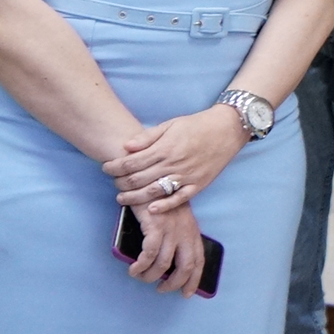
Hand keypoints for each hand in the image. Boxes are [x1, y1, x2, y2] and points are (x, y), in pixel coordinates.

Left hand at [107, 105, 248, 210]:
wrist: (227, 129)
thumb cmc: (197, 125)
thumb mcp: (170, 124)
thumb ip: (148, 137)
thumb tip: (126, 147)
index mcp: (164, 148)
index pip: (132, 162)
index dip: (115, 166)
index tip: (106, 168)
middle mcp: (173, 164)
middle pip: (139, 178)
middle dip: (121, 183)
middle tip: (113, 183)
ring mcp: (186, 176)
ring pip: (154, 191)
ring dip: (135, 198)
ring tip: (122, 199)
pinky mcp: (198, 184)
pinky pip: (179, 198)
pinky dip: (165, 206)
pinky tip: (152, 209)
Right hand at [122, 194, 211, 295]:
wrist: (147, 179)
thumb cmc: (157, 200)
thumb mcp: (173, 219)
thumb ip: (174, 237)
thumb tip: (165, 263)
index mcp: (191, 231)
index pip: (198, 261)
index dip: (194, 280)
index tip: (186, 294)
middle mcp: (185, 232)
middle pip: (186, 267)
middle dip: (174, 283)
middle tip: (161, 289)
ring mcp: (171, 229)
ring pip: (164, 264)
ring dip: (150, 276)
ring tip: (140, 276)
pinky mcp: (156, 226)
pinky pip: (149, 254)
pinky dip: (141, 265)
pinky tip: (134, 268)